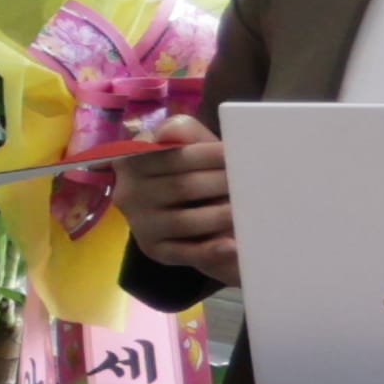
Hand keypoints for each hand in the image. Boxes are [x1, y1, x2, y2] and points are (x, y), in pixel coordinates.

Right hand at [118, 118, 236, 283]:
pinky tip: (231, 246)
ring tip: (248, 210)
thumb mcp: (190, 146)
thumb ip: (182, 131)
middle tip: (254, 183)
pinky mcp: (155, 250)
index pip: (172, 156)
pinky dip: (210, 251)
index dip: (208, 155)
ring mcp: (140, 224)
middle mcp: (128, 193)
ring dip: (220, 215)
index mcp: (132, 161)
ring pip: (185, 220)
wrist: (191, 214)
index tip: (237, 155)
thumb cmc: (195, 173)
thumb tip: (165, 134)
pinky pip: (185, 252)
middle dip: (221, 184)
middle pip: (181, 187)